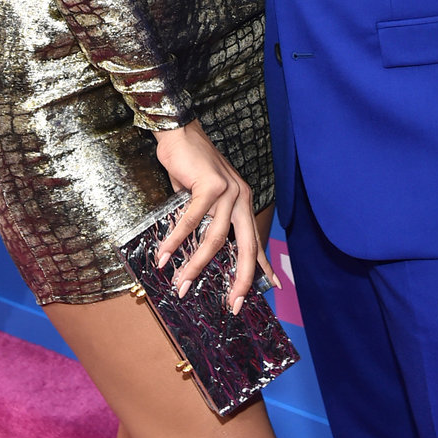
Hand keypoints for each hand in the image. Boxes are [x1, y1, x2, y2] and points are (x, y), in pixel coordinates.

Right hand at [153, 119, 275, 312]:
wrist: (179, 133)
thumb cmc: (190, 167)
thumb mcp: (205, 198)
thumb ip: (208, 221)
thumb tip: (200, 254)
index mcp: (242, 201)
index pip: (255, 239)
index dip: (263, 265)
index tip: (273, 287)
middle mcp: (241, 197)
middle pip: (246, 246)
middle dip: (241, 279)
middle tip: (233, 304)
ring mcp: (228, 191)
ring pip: (215, 238)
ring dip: (196, 265)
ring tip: (182, 285)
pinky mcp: (210, 185)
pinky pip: (192, 221)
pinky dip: (177, 240)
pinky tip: (165, 255)